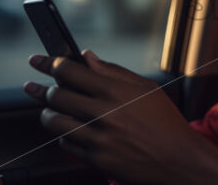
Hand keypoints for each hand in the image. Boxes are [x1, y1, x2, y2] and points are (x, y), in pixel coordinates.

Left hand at [23, 50, 217, 184]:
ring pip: (54, 121)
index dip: (49, 63)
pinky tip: (71, 131)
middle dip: (44, 89)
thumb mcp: (145, 89)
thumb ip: (114, 71)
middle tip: (40, 88)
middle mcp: (103, 113)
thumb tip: (87, 57)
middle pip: (55, 95)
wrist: (178, 159)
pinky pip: (66, 144)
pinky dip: (64, 136)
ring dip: (48, 114)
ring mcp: (98, 138)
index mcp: (115, 90)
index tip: (39, 61)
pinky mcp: (95, 159)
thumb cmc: (165, 121)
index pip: (69, 71)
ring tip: (50, 111)